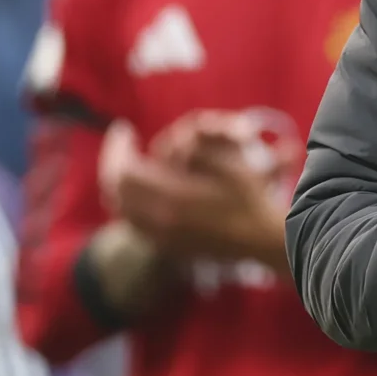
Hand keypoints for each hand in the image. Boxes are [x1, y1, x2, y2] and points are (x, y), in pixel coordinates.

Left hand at [110, 111, 289, 270]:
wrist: (263, 241)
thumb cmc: (251, 199)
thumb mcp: (224, 164)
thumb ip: (193, 152)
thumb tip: (167, 143)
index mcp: (172, 199)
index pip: (125, 171)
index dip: (118, 147)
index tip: (123, 128)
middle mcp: (160, 221)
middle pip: (116, 190)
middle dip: (113, 163)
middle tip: (122, 144)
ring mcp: (162, 238)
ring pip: (122, 209)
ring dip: (119, 183)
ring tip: (129, 164)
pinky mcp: (168, 247)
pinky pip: (134, 223)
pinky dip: (129, 202)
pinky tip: (142, 190)